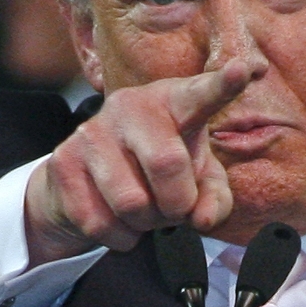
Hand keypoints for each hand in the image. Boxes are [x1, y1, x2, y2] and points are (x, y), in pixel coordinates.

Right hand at [24, 59, 254, 265]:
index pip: (201, 93)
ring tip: (143, 211)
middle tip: (174, 208)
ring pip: (132, 203)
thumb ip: (214, 198)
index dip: (223, 85)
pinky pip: (100, 222)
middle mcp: (131, 105)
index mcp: (173, 101)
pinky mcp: (63, 162)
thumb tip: (201, 218)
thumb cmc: (155, 172)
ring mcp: (92, 131)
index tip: (242, 70)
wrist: (85, 182)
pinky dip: (120, 237)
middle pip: (167, 164)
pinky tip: (117, 220)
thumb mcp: (196, 180)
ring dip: (146, 224)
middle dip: (177, 203)